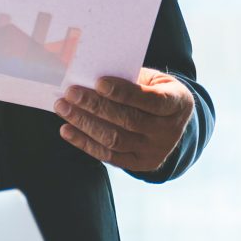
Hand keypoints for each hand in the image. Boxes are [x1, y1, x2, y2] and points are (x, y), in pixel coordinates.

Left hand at [54, 72, 193, 174]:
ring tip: (63, 108)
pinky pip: (108, 155)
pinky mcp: (139, 164)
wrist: (173, 123)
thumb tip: (92, 77)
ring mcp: (155, 150)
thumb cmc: (155, 92)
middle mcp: (169, 131)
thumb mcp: (154, 80)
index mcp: (177, 103)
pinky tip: (66, 129)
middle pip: (128, 120)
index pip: (150, 100)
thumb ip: (130, 79)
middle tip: (70, 93)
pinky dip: (84, 142)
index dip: (124, 93)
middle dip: (95, 106)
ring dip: (84, 123)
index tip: (98, 82)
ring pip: (115, 139)